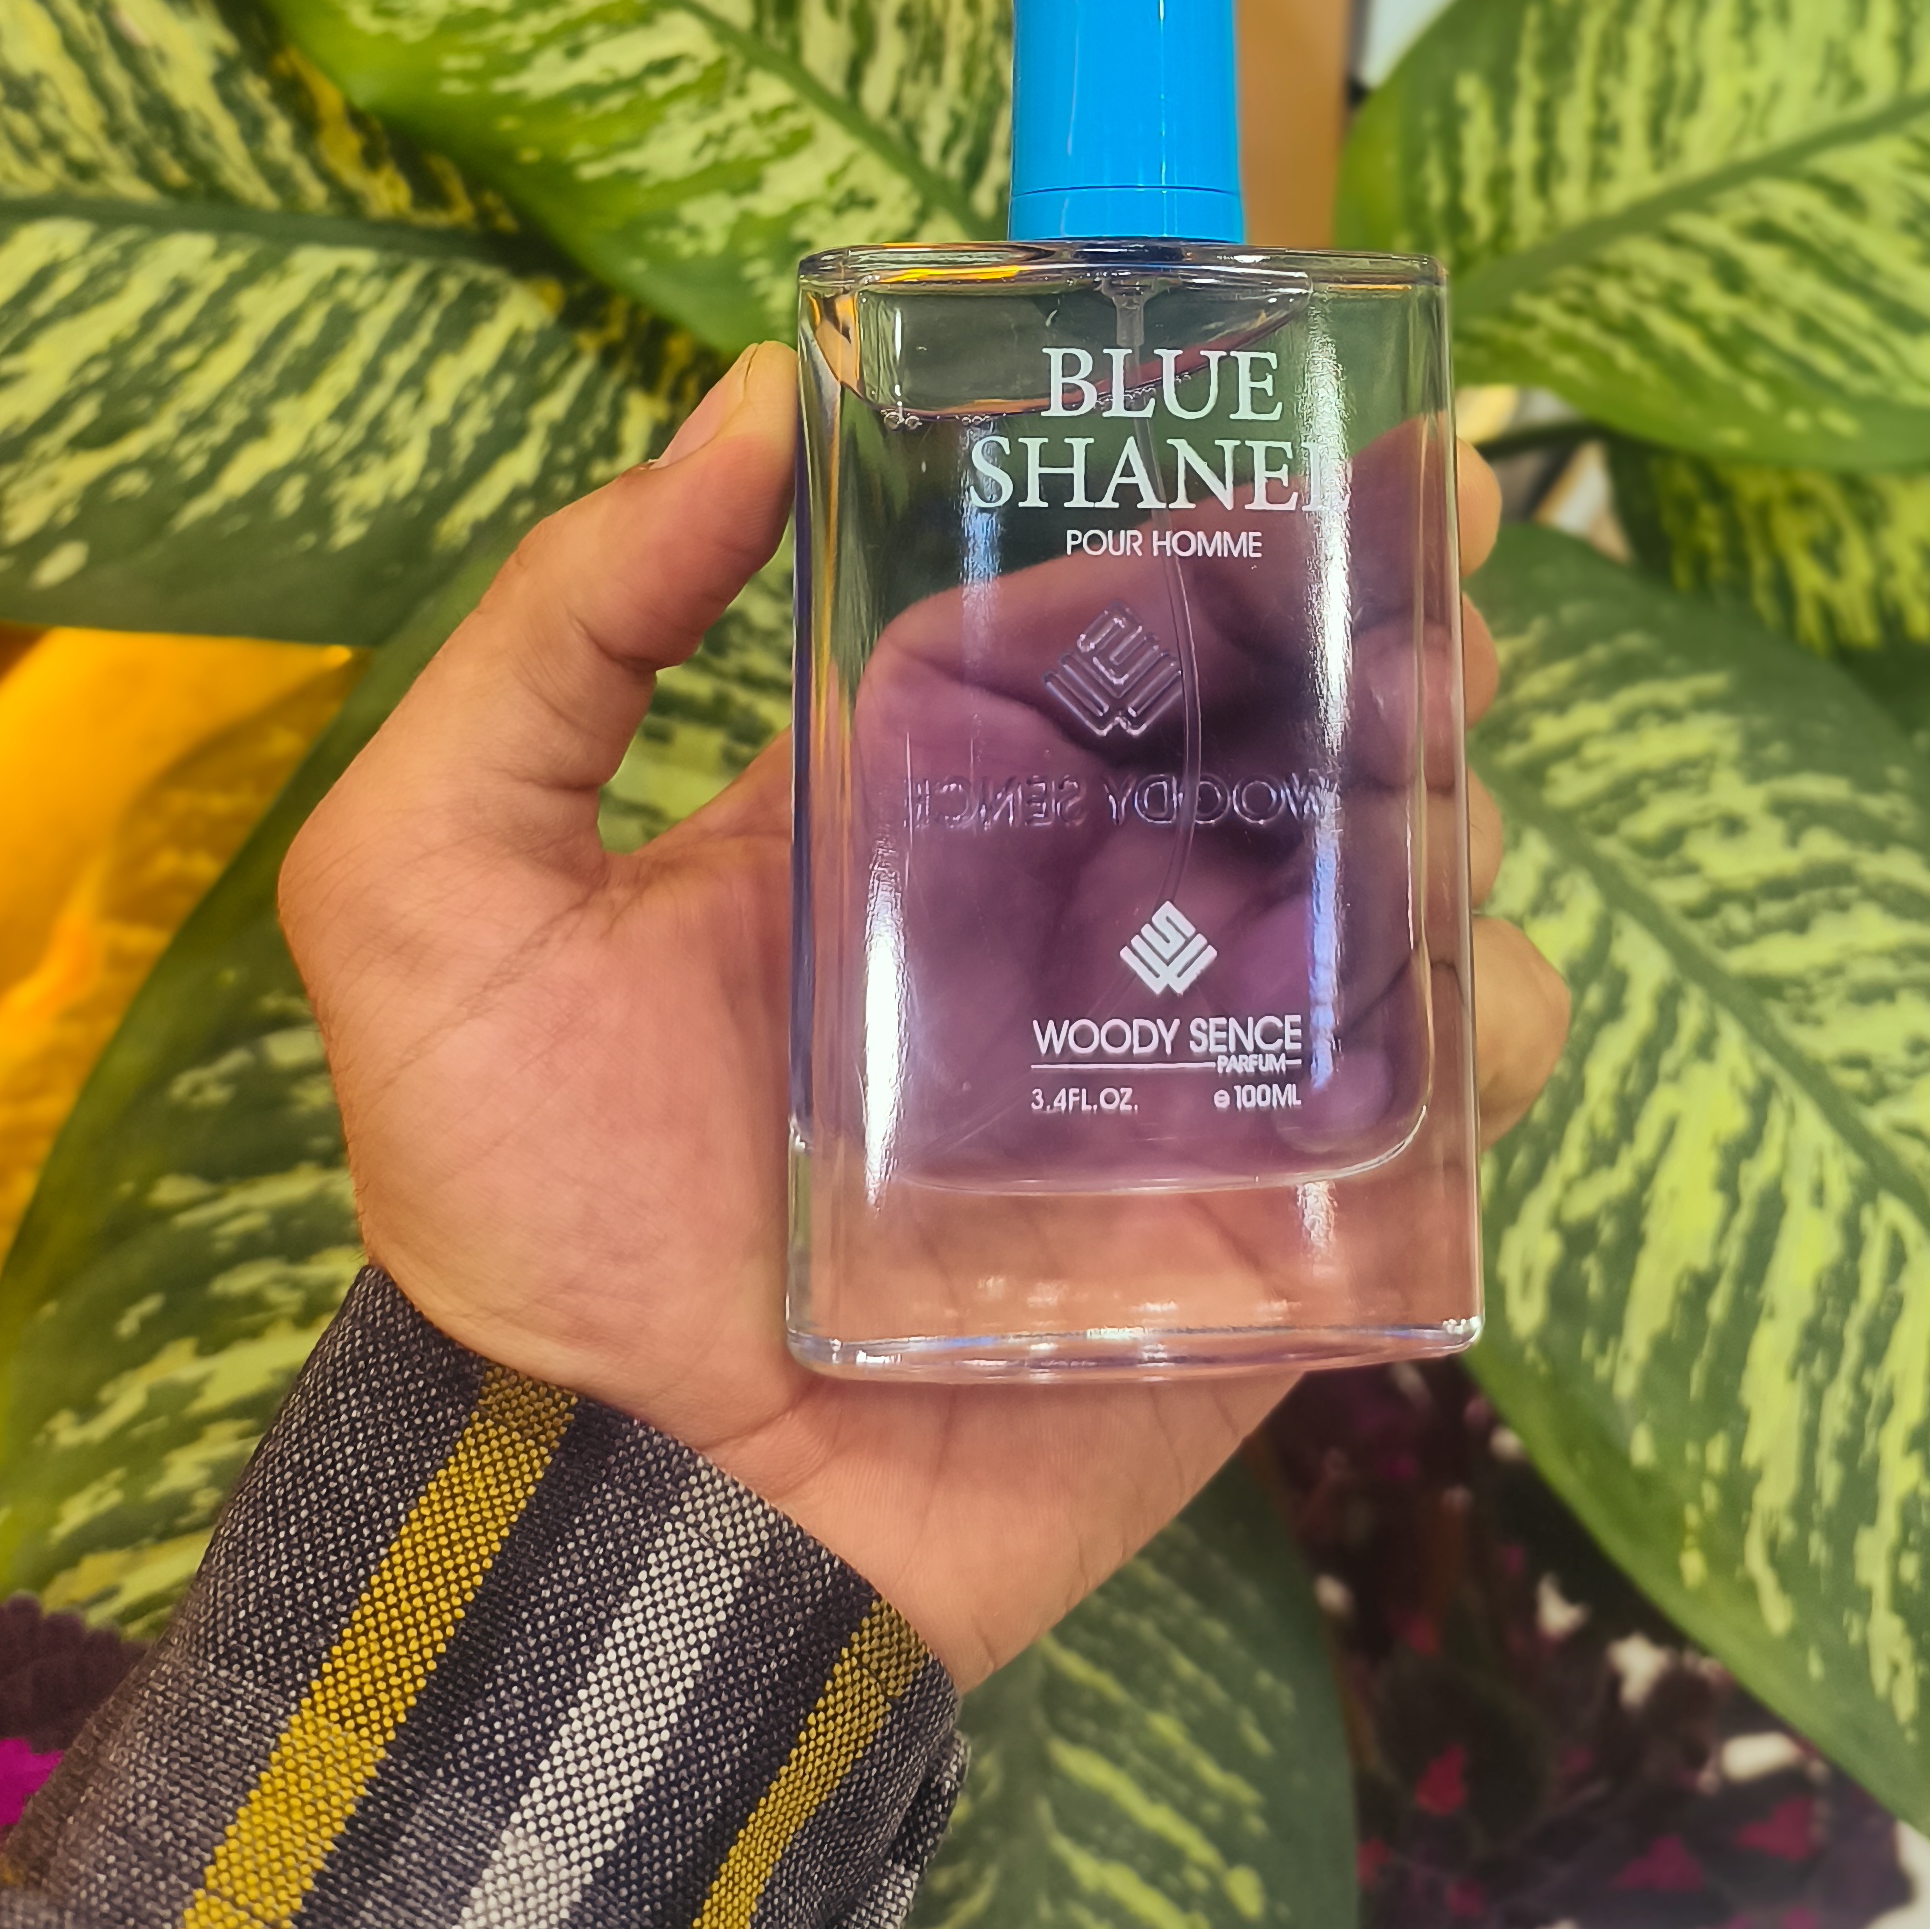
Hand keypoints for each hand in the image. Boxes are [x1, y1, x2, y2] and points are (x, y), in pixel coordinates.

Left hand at [279, 341, 1572, 1684]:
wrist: (626, 1531)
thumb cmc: (522, 1215)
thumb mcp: (433, 884)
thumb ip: (555, 631)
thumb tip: (745, 397)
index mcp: (909, 801)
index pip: (1094, 616)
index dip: (1210, 526)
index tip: (1314, 443)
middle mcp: (1065, 903)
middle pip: (1276, 722)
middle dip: (1385, 635)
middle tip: (1437, 610)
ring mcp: (1180, 1058)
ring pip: (1385, 878)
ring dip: (1449, 804)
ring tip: (1436, 786)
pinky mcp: (1272, 1222)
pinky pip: (1442, 1102)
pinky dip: (1496, 1027)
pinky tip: (1458, 996)